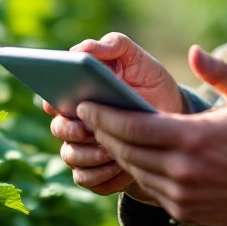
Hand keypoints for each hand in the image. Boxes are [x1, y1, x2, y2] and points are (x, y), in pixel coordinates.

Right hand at [44, 33, 184, 199]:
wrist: (174, 115)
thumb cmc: (149, 82)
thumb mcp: (136, 58)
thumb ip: (112, 45)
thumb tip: (80, 51)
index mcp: (78, 93)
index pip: (52, 99)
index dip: (51, 102)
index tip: (59, 103)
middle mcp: (75, 122)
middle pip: (58, 129)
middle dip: (72, 130)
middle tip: (90, 129)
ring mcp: (83, 148)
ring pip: (70, 157)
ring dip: (90, 155)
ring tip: (113, 151)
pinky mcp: (96, 173)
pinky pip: (87, 179)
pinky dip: (102, 175)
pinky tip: (121, 168)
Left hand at [76, 44, 226, 225]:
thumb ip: (218, 72)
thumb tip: (193, 50)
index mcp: (193, 137)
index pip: (133, 127)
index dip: (104, 116)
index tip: (86, 105)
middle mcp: (183, 169)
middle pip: (126, 149)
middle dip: (103, 132)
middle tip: (87, 117)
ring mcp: (182, 194)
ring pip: (135, 171)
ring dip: (117, 153)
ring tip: (106, 134)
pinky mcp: (185, 211)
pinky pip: (150, 189)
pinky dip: (138, 172)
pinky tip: (133, 156)